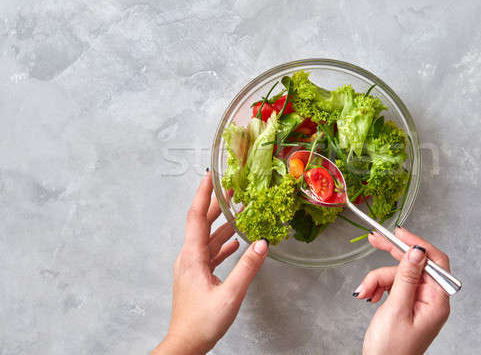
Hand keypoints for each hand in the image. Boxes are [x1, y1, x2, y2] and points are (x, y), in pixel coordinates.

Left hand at [153, 172, 268, 354]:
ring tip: (239, 211)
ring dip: (223, 224)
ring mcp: (192, 267)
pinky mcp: (197, 276)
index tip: (210, 176)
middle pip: (202, 223)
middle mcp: (189, 258)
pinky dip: (223, 244)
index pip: (196, 217)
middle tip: (232, 188)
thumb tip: (262, 244)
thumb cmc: (202, 323)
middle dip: (217, 204)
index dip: (203, 195)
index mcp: (192, 257)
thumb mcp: (230, 295)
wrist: (185, 344)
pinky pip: (210, 252)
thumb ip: (247, 268)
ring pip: (208, 237)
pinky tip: (235, 242)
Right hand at [357, 228, 450, 354]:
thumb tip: (417, 251)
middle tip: (375, 239)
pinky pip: (392, 284)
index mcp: (437, 301)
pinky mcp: (405, 303)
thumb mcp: (397, 309)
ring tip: (366, 293)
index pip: (435, 261)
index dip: (418, 244)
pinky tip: (369, 296)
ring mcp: (418, 301)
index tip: (400, 233)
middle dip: (392, 254)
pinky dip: (378, 287)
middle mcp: (430, 299)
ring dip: (377, 279)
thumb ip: (407, 277)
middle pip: (414, 264)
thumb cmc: (391, 350)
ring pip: (397, 274)